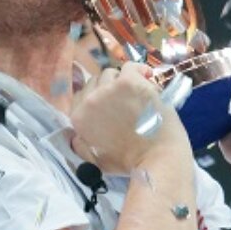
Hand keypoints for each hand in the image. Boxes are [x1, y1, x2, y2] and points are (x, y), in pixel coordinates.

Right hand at [69, 62, 187, 173]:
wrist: (157, 158)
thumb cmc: (129, 163)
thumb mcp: (95, 161)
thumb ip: (81, 146)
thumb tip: (73, 136)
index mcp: (79, 118)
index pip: (82, 95)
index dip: (98, 98)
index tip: (111, 103)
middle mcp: (89, 101)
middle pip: (96, 82)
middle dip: (109, 89)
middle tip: (126, 100)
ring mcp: (109, 89)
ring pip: (112, 73)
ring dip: (123, 81)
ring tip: (138, 93)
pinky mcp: (129, 82)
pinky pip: (130, 66)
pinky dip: (139, 71)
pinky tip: (147, 78)